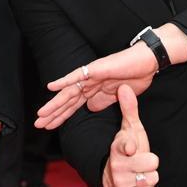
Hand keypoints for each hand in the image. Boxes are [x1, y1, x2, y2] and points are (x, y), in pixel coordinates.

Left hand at [36, 24, 186, 129]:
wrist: (149, 61)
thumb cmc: (137, 75)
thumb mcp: (119, 96)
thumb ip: (104, 101)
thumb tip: (90, 108)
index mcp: (95, 89)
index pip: (74, 105)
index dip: (61, 115)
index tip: (49, 126)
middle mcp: (90, 81)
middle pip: (68, 99)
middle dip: (53, 113)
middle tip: (38, 124)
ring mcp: (92, 74)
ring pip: (69, 91)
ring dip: (55, 103)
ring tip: (41, 114)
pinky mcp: (97, 68)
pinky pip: (78, 75)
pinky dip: (64, 80)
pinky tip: (52, 86)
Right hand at [102, 86, 159, 186]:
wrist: (115, 178)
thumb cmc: (127, 151)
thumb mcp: (130, 130)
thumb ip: (129, 110)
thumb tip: (124, 87)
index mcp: (118, 147)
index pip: (123, 146)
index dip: (128, 146)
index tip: (131, 147)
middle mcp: (118, 165)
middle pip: (150, 161)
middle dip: (150, 160)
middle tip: (142, 158)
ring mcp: (123, 181)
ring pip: (152, 177)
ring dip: (149, 174)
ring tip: (140, 170)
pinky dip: (148, 184)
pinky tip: (140, 181)